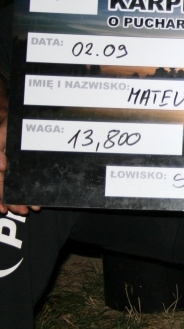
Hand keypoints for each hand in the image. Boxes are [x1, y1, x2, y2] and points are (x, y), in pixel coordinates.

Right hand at [0, 83, 39, 215]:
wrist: (13, 117)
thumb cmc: (5, 126)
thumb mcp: (1, 134)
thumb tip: (1, 166)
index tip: (4, 208)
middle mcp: (2, 168)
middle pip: (4, 189)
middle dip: (13, 202)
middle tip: (24, 211)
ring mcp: (12, 169)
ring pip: (14, 188)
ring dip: (21, 200)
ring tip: (31, 209)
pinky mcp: (23, 168)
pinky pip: (25, 182)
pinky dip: (29, 191)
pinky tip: (36, 200)